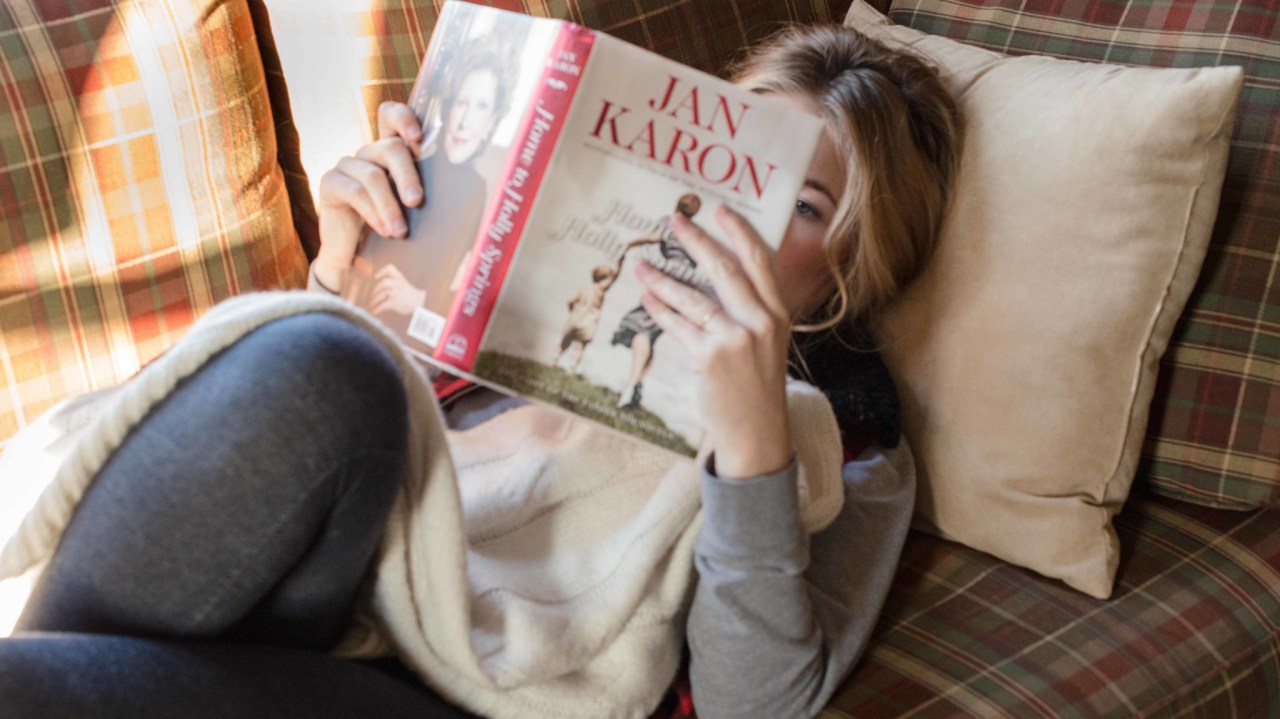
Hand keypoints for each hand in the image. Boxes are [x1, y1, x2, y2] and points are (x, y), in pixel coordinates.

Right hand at [314, 102, 425, 291]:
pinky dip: (373, 213)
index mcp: (390, 152)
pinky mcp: (330, 183)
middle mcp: (368, 154)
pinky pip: (354, 192)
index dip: (403, 117)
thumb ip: (429, 189)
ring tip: (400, 232)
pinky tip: (384, 231)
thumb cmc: (394, 229)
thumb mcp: (414, 207)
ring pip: (373, 175)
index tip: (418, 137)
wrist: (357, 258)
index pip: (390, 116)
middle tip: (417, 201)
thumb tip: (475, 185)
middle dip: (408, 175)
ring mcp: (347, 166)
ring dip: (390, 205)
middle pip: (390, 147)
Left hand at [370, 264, 426, 315]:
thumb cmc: (410, 294)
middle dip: (376, 290)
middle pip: (383, 283)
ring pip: (380, 295)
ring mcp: (395, 293)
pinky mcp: (394, 303)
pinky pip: (382, 306)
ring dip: (374, 301)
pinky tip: (374, 312)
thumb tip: (380, 286)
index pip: (390, 269)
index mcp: (399, 277)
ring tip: (371, 304)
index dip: (382, 272)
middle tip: (372, 295)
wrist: (419, 303)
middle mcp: (396, 284)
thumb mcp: (403, 283)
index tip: (376, 277)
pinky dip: (377, 309)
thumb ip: (394, 281)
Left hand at [636, 206, 792, 477]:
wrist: (757, 431)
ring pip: (694, 297)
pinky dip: (660, 310)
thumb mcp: (767, 342)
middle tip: (673, 220)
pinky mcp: (712, 358)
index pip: (759, 261)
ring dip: (663, 279)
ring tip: (642, 265)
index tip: (719, 209)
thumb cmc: (757, 386)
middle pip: (725, 269)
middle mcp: (761, 321)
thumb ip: (750, 310)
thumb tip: (716, 277)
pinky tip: (646, 298)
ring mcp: (737, 339)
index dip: (738, 231)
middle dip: (696, 240)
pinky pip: (680, 325)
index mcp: (779, 313)